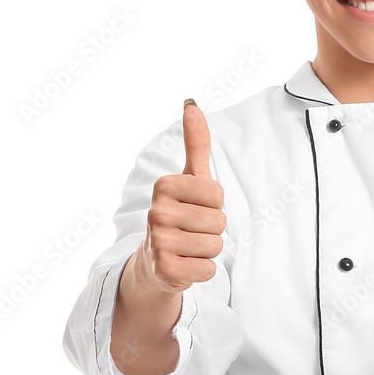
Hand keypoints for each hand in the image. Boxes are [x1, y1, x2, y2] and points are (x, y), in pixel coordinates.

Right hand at [137, 99, 226, 293]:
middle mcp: (156, 212)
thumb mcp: (189, 177)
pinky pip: (208, 269)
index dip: (213, 205)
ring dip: (207, 249)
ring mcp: (159, 242)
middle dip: (212, 229)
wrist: (154, 261)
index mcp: (164, 186)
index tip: (194, 207)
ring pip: (215, 245)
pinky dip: (202, 270)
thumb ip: (195, 142)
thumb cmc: (179, 213)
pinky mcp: (166, 270)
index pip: (218, 196)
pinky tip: (185, 265)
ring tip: (188, 247)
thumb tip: (192, 104)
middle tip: (191, 230)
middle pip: (219, 221)